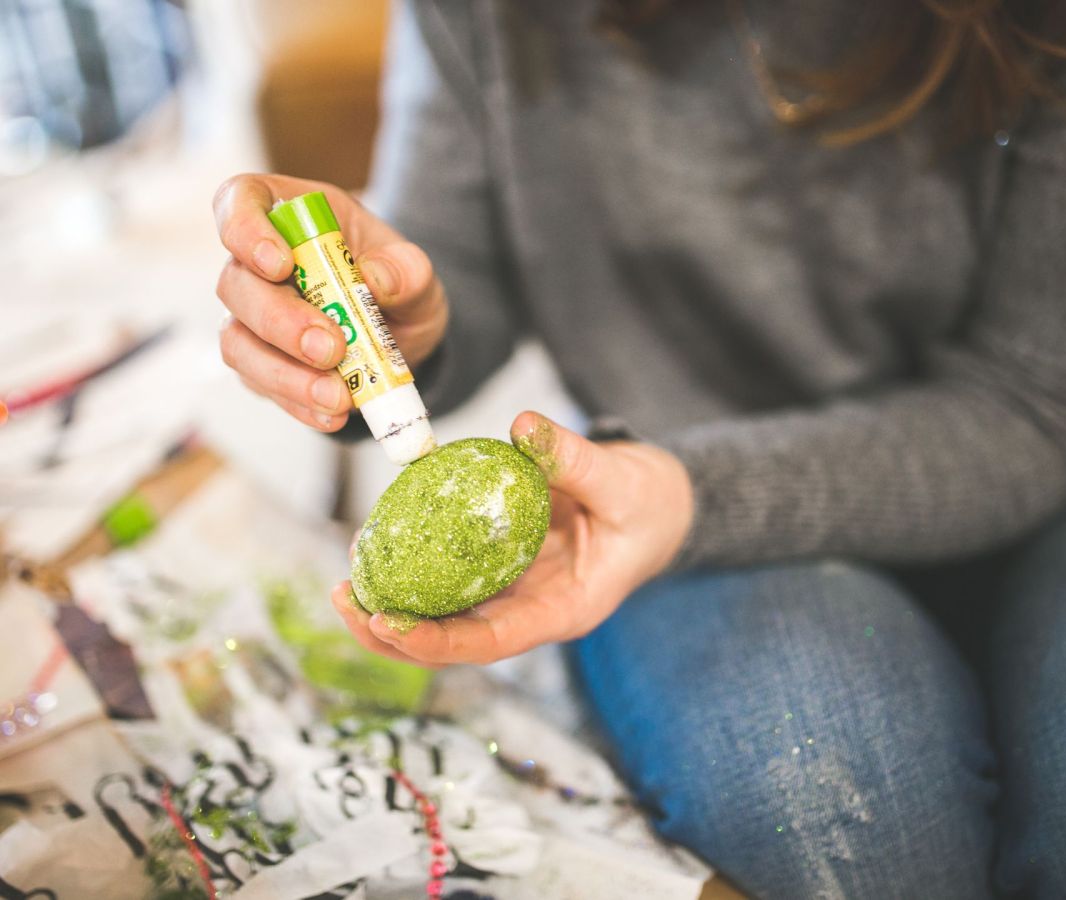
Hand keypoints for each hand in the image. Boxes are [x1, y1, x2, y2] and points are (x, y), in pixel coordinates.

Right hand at [212, 173, 448, 431]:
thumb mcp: (416, 273)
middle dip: (280, 322)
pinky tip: (332, 414)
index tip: (280, 264)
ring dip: (286, 375)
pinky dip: (298, 403)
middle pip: (236, 284)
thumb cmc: (396, 284)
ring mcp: (251, 316)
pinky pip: (262, 385)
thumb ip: (405, 270)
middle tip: (330, 349)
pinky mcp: (259, 363)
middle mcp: (257, 264)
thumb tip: (374, 280)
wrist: (401, 333)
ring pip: (238, 342)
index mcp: (291, 217)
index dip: (245, 229)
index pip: (240, 200)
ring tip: (338, 397)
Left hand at [331, 412, 694, 666]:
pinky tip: (376, 546)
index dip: (438, 639)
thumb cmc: (649, 503)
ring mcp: (513, 594)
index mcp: (565, 610)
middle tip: (344, 598)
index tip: (389, 622)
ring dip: (390, 610)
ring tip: (344, 582)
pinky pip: (448, 579)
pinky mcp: (500, 569)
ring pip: (444, 620)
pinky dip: (411, 569)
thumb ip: (576, 458)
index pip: (493, 642)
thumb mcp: (624, 481)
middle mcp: (531, 612)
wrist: (658, 507)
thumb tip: (524, 425)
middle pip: (453, 644)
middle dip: (393, 634)